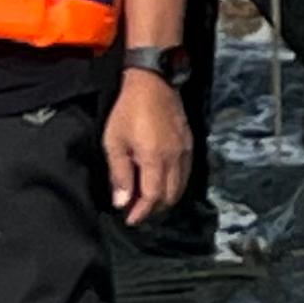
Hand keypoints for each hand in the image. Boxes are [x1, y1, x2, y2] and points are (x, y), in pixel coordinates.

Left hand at [105, 67, 193, 224]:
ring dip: (166, 198)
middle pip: (170, 195)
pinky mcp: (189, 142)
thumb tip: (121, 202)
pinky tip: (163, 183)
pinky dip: (175, 184)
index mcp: (155, 159)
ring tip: (149, 202)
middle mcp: (175, 158)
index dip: (141, 212)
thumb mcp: (114, 142)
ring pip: (181, 185)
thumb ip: (119, 174)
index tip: (129, 220)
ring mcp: (185, 150)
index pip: (152, 196)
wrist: (154, 82)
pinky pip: (186, 172)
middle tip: (137, 213)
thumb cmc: (128, 111)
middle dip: (154, 209)